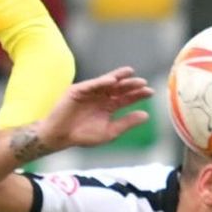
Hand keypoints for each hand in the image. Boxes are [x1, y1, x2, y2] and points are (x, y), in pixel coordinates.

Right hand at [36, 67, 154, 150]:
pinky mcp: (78, 90)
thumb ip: (126, 123)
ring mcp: (90, 92)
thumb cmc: (83, 135)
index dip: (138, 95)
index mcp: (109, 107)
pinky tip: (112, 81)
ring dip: (119, 78)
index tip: (151, 92)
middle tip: (143, 83)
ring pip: (107, 83)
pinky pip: (92, 84)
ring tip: (131, 74)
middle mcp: (101, 97)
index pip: (126, 98)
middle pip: (119, 88)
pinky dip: (102, 82)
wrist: (60, 136)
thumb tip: (146, 116)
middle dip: (131, 85)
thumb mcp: (110, 131)